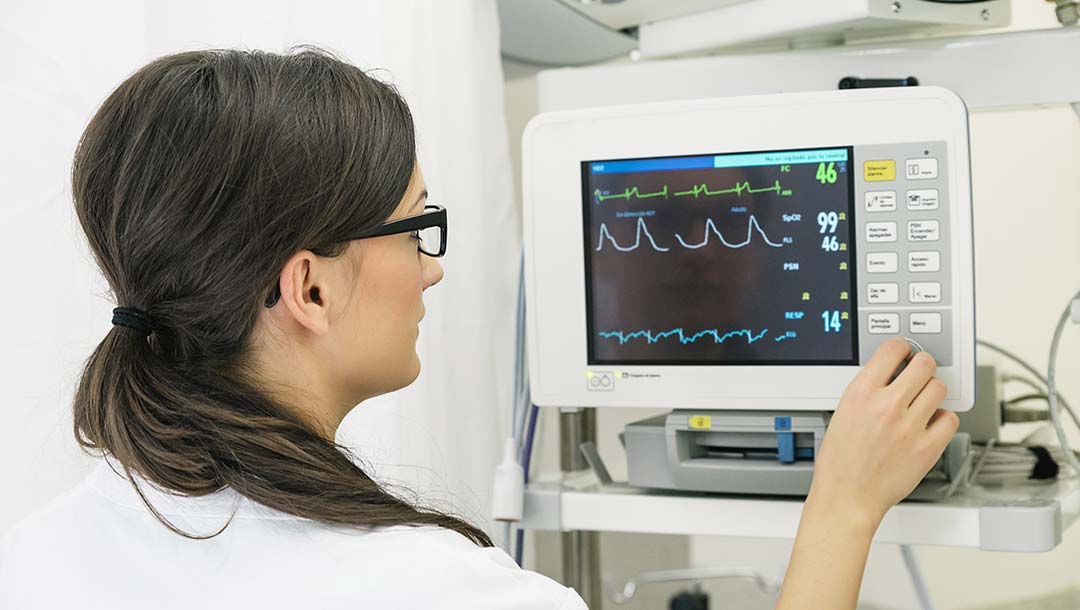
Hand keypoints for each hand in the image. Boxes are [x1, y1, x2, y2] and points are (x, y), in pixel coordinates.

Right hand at [809, 337, 959, 528]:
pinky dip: (942, 418)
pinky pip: (949, 418)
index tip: (905, 352)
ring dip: (933, 391)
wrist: (847, 497)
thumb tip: (891, 375)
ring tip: (924, 401)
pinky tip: (930, 423)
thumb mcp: (843, 412)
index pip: (893, 349)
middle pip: (923, 364)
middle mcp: (886, 406)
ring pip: (939, 388)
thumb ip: (868, 390)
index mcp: (861, 393)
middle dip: (922, 366)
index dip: (902, 348)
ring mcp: (909, 426)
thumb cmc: (840, 461)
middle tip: (920, 373)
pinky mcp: (928, 447)